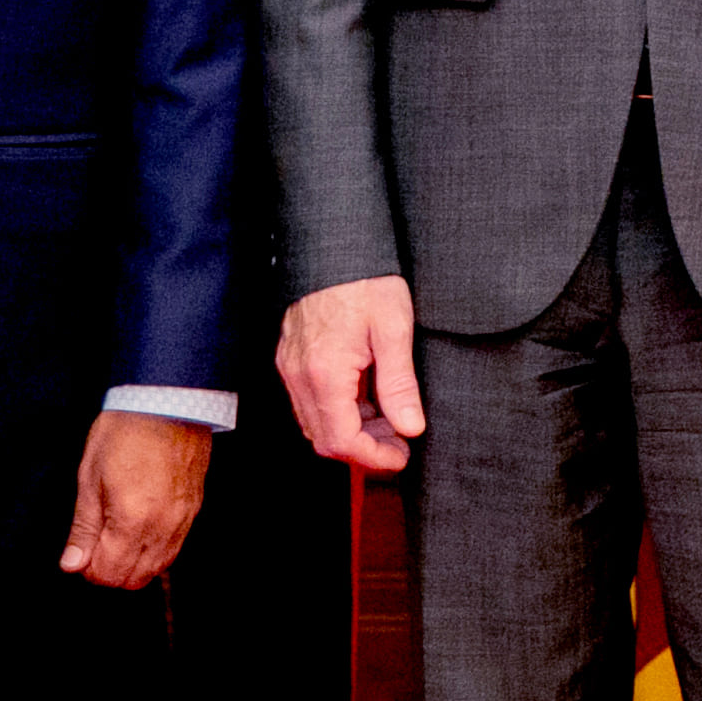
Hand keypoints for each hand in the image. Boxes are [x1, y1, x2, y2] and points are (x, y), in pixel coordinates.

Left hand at [65, 411, 211, 586]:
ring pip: (157, 568)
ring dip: (133, 564)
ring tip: (116, 537)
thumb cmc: (124, 432)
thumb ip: (83, 528)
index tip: (80, 553)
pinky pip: (174, 548)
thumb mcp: (89, 478)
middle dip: (110, 572)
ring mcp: (182, 520)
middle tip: (94, 547)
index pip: (109, 574)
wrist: (166, 401)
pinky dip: (154, 551)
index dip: (87, 569)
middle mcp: (162, 527)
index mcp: (131, 520)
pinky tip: (139, 529)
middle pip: (135, 579)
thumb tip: (72, 563)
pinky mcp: (193, 509)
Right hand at [279, 275, 424, 472]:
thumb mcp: (394, 328)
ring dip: (350, 430)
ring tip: (389, 416)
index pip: (341, 440)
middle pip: (323, 439)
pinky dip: (337, 410)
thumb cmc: (365, 279)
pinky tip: (367, 395)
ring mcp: (290, 367)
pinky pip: (309, 401)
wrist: (332, 243)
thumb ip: (399, 384)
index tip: (402, 455)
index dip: (373, 457)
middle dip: (363, 447)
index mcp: (325, 373)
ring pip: (314, 422)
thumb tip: (411, 427)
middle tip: (400, 438)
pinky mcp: (291, 357)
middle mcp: (299, 376)